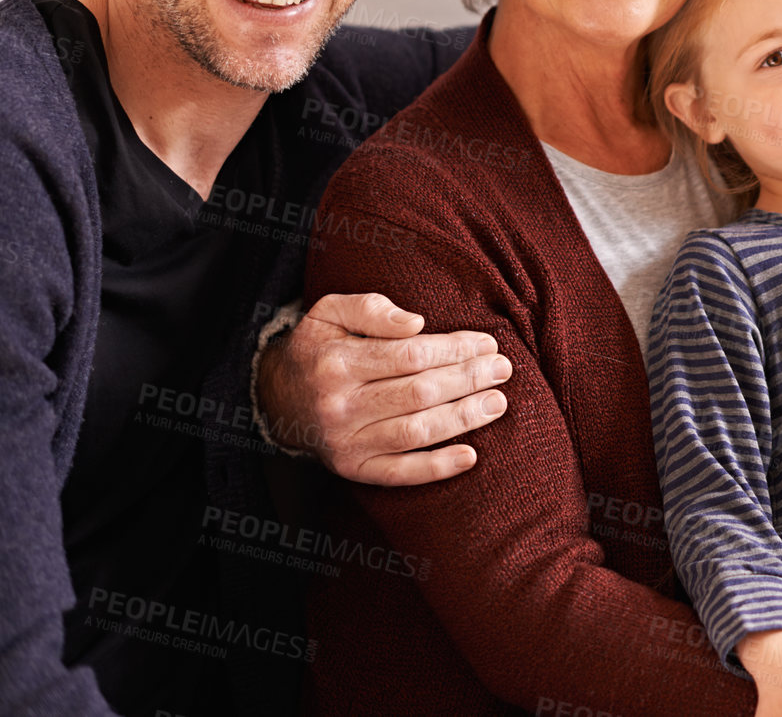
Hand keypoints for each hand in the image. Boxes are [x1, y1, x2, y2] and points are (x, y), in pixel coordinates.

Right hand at [255, 292, 510, 484]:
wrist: (277, 396)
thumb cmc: (319, 346)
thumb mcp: (330, 312)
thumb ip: (371, 309)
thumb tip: (416, 322)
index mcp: (337, 362)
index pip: (410, 355)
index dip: (455, 349)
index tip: (487, 342)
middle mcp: (340, 405)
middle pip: (419, 393)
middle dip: (468, 380)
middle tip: (503, 369)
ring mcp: (346, 442)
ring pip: (415, 432)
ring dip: (463, 419)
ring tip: (498, 403)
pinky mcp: (353, 469)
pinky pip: (399, 473)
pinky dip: (437, 467)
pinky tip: (470, 456)